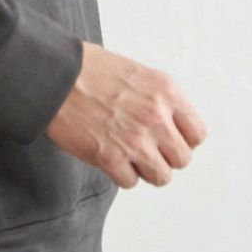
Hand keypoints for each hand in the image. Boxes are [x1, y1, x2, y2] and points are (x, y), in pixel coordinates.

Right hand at [45, 41, 207, 187]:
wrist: (54, 75)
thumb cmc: (90, 69)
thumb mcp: (138, 73)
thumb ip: (159, 99)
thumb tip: (171, 124)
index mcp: (166, 91)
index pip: (197, 133)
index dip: (183, 139)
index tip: (167, 138)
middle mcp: (156, 117)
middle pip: (182, 159)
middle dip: (164, 156)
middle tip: (144, 147)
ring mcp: (135, 140)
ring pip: (161, 176)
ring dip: (145, 169)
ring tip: (127, 154)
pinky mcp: (110, 157)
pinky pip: (131, 182)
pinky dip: (120, 173)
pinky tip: (108, 155)